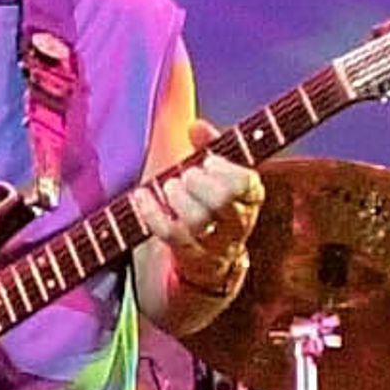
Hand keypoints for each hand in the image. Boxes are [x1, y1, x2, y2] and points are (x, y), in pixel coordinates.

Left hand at [138, 121, 262, 283]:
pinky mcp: (189, 258)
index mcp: (249, 197)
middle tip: (186, 175)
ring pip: (199, 220)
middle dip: (200, 181)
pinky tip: (140, 196)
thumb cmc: (208, 206)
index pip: (245, 182)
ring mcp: (214, 244)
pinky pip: (171, 235)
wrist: (205, 263)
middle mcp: (237, 223)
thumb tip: (196, 126)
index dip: (224, 168)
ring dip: (178, 197)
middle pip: (224, 200)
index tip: (208, 161)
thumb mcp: (214, 174)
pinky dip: (152, 212)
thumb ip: (209, 146)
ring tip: (169, 187)